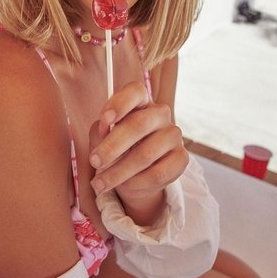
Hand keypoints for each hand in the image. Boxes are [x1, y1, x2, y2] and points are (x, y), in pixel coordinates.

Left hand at [88, 82, 187, 219]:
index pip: (135, 92)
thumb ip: (100, 130)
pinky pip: (158, 173)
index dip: (120, 103)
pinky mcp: (182, 158)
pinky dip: (137, 182)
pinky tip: (125, 186)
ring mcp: (174, 135)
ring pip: (146, 154)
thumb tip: (104, 129)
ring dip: (119, 171)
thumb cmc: (116, 147)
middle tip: (94, 161)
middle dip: (112, 146)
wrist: (135, 174)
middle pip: (139, 124)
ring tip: (100, 183)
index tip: (104, 119)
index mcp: (141, 101)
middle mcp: (160, 114)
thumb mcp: (102, 136)